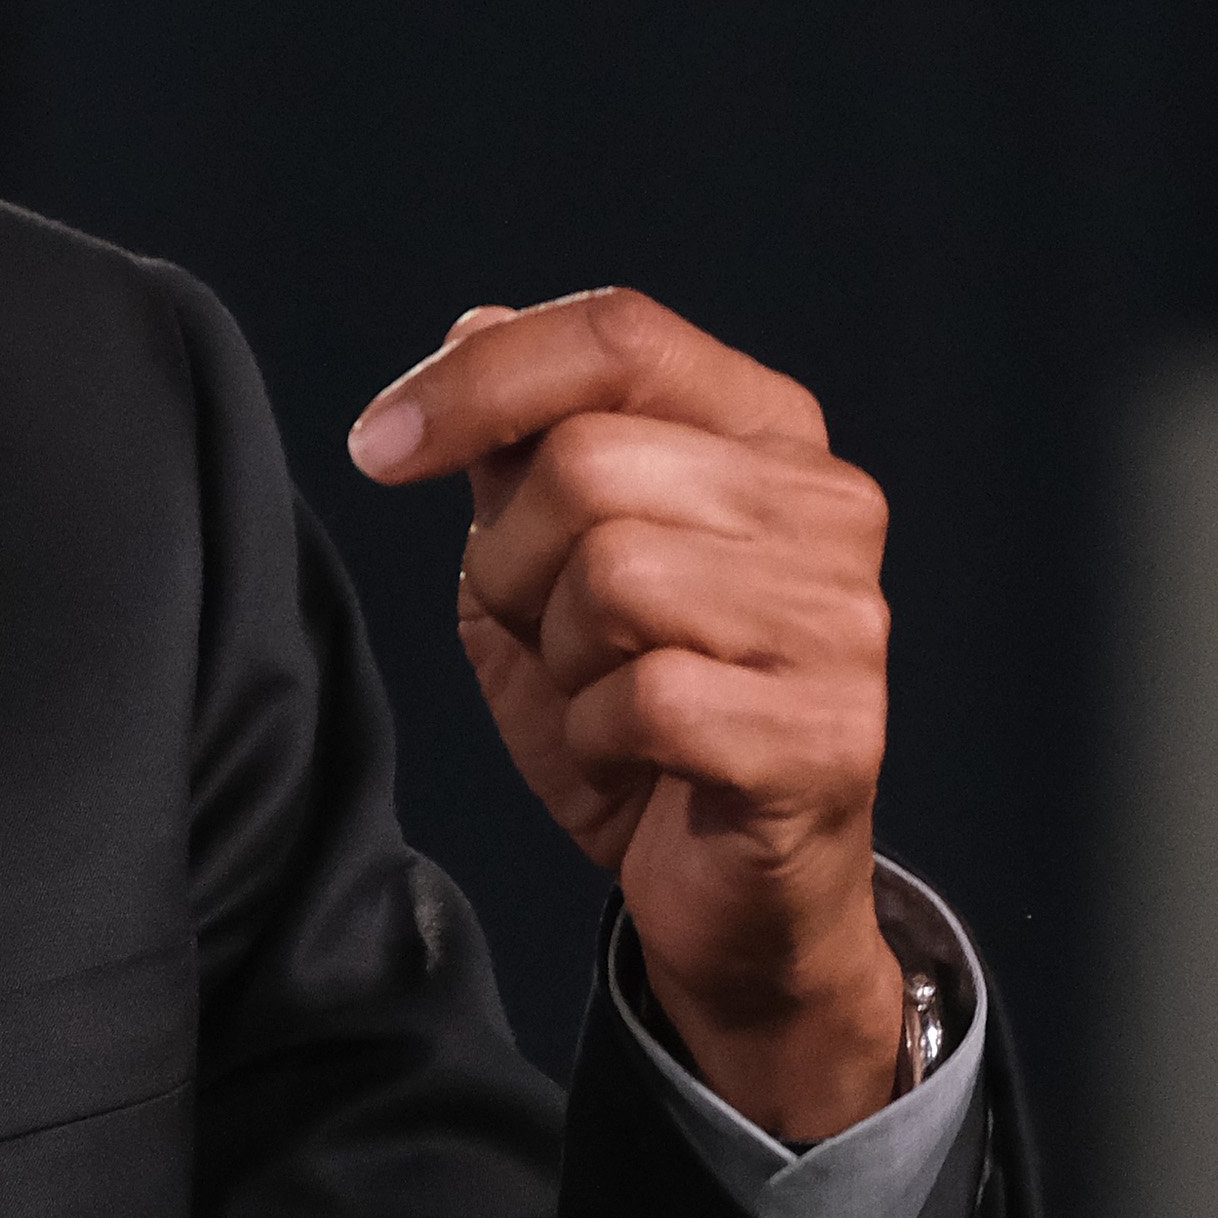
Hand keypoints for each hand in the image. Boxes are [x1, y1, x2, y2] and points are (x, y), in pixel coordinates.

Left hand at [346, 291, 910, 1143]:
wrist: (725, 893)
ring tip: (601, 695)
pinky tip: (633, 759)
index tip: (377, 447)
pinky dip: (598, 737)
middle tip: (542, 633)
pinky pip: (648, 698)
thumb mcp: (543, 567)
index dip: (478, 378)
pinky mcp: (829, 732)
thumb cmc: (636, 719)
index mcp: (765, 431)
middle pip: (590, 463)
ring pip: (615, 576)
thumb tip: (471, 324)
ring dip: (562, 655)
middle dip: (514, 561)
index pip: (617, 333)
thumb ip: (520, 452)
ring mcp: (840, 619)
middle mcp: (825, 505)